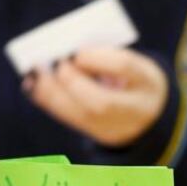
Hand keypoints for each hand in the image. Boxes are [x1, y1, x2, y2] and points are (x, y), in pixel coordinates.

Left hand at [24, 47, 167, 146]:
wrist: (152, 113)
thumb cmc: (135, 77)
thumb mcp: (132, 61)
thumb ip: (105, 54)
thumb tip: (66, 50)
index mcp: (149, 82)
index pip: (124, 67)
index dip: (97, 57)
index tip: (78, 50)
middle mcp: (136, 110)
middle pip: (101, 102)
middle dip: (71, 80)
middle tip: (55, 62)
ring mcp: (117, 127)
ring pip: (80, 115)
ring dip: (51, 91)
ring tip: (36, 71)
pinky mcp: (99, 134)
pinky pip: (70, 119)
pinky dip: (48, 100)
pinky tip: (34, 84)